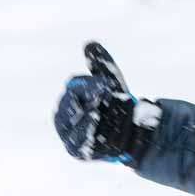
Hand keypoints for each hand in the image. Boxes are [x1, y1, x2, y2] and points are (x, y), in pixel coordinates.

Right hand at [52, 42, 159, 162]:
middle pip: (69, 106)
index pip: (73, 89)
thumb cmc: (115, 105)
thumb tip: (90, 44)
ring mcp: (68, 137)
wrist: (132, 132)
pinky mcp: (77, 152)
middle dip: (88, 100)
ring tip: (100, 111)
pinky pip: (78, 141)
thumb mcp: (110, 82)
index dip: (89, 86)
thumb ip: (100, 64)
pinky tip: (97, 123)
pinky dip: (87, 131)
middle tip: (106, 96)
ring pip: (71, 123)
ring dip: (88, 116)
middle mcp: (63, 119)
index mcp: (67, 100)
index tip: (106, 85)